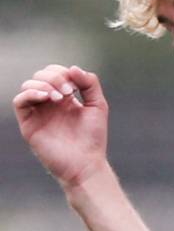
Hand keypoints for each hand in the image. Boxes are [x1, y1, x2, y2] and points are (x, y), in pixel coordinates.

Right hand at [13, 64, 108, 188]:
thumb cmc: (93, 136)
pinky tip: (46, 98)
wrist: (85, 162)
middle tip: (68, 92)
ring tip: (59, 98)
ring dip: (44, 84)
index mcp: (64, 97)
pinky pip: (19, 101)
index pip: (55, 72)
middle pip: (41, 75)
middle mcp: (49, 103)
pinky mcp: (29, 125)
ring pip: (28, 85)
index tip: (75, 86)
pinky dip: (31, 93)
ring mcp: (38, 113)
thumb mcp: (97, 103)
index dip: (64, 72)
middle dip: (55, 76)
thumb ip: (89, 83)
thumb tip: (71, 67)